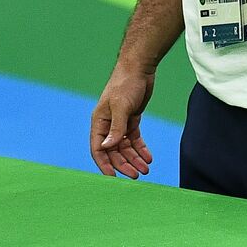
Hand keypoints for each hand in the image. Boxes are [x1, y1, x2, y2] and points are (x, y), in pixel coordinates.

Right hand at [89, 63, 155, 178]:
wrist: (139, 68)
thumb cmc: (126, 83)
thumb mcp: (121, 106)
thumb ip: (116, 128)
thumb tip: (107, 147)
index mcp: (99, 122)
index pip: (98, 149)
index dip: (105, 164)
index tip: (114, 178)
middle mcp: (107, 125)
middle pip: (113, 151)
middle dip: (124, 164)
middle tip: (137, 175)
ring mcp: (120, 123)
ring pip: (125, 147)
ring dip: (134, 159)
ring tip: (146, 169)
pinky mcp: (132, 120)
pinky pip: (134, 139)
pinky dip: (141, 149)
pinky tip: (149, 157)